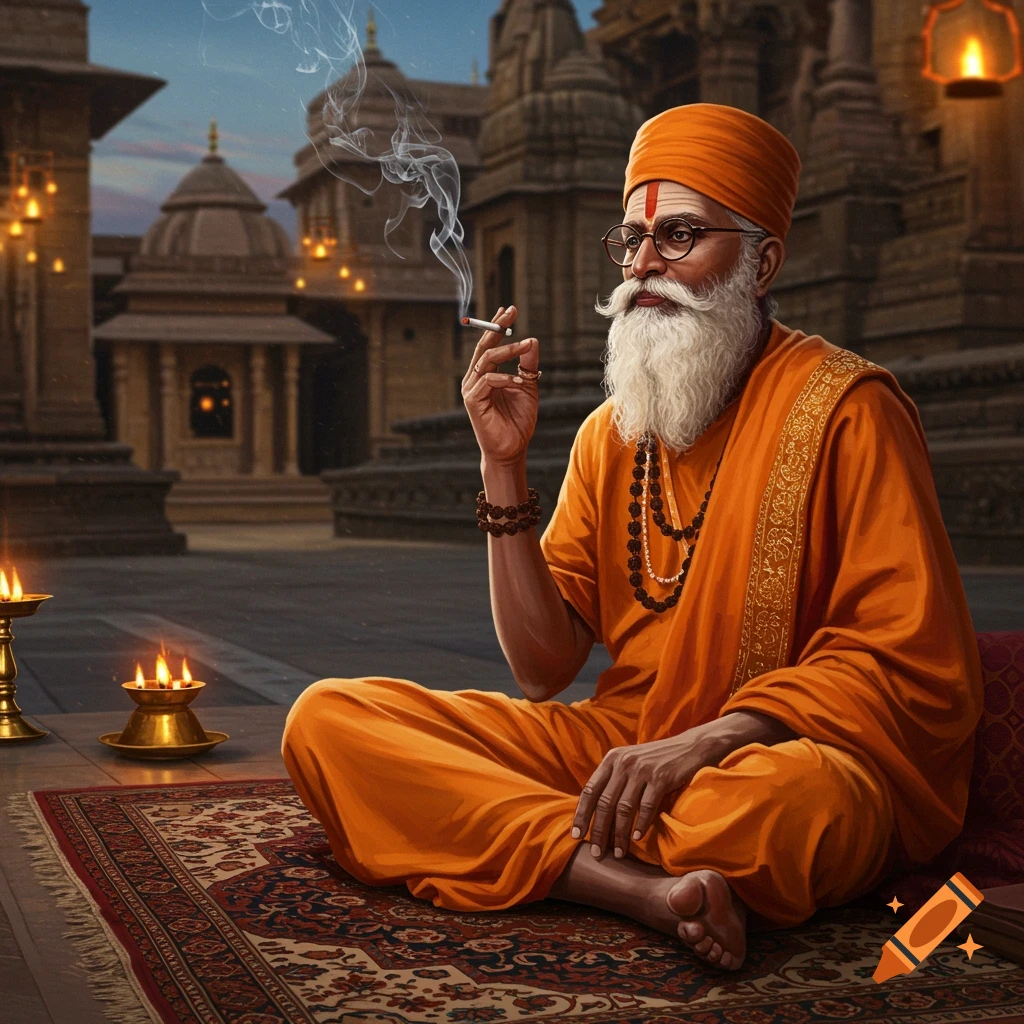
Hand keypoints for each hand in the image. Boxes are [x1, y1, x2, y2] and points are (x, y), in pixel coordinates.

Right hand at [461, 305, 539, 466]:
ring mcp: (471, 389)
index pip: (490, 345)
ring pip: (487, 360)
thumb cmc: (518, 421)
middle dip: (497, 327)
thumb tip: (532, 340)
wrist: (512, 448)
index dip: (497, 326)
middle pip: (484, 346)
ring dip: (508, 350)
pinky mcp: (472, 401)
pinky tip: (520, 383)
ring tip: (527, 345)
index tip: (509, 310)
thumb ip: (528, 365)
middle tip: (511, 312)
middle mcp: (474, 379)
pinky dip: (506, 378)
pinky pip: (488, 380)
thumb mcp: (528, 387)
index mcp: (485, 374)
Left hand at [571, 728, 722, 859]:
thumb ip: (612, 779)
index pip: (590, 790)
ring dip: (620, 834)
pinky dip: (641, 825)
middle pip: (605, 803)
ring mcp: (642, 770)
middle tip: (597, 852)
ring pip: (624, 808)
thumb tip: (594, 810)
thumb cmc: (655, 760)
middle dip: (599, 831)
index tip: (576, 835)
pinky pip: (647, 806)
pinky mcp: (661, 777)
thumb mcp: (629, 762)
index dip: (581, 814)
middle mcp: (624, 763)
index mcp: (611, 759)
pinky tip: (638, 838)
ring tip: (618, 852)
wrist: (689, 747)